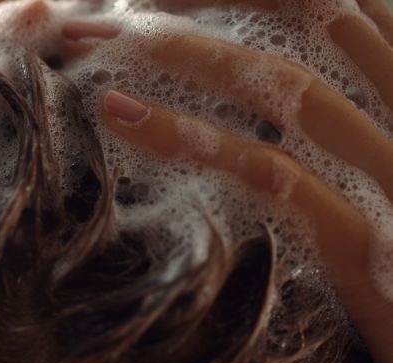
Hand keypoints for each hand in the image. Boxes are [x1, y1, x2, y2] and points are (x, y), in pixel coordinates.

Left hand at [92, 1, 392, 362]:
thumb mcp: (374, 177)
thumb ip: (329, 125)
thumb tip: (252, 79)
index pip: (342, 6)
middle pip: (314, 18)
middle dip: (202, 0)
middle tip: (104, 8)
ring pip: (288, 88)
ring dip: (179, 52)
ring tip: (88, 41)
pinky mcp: (372, 248)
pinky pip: (278, 177)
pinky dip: (197, 139)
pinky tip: (122, 119)